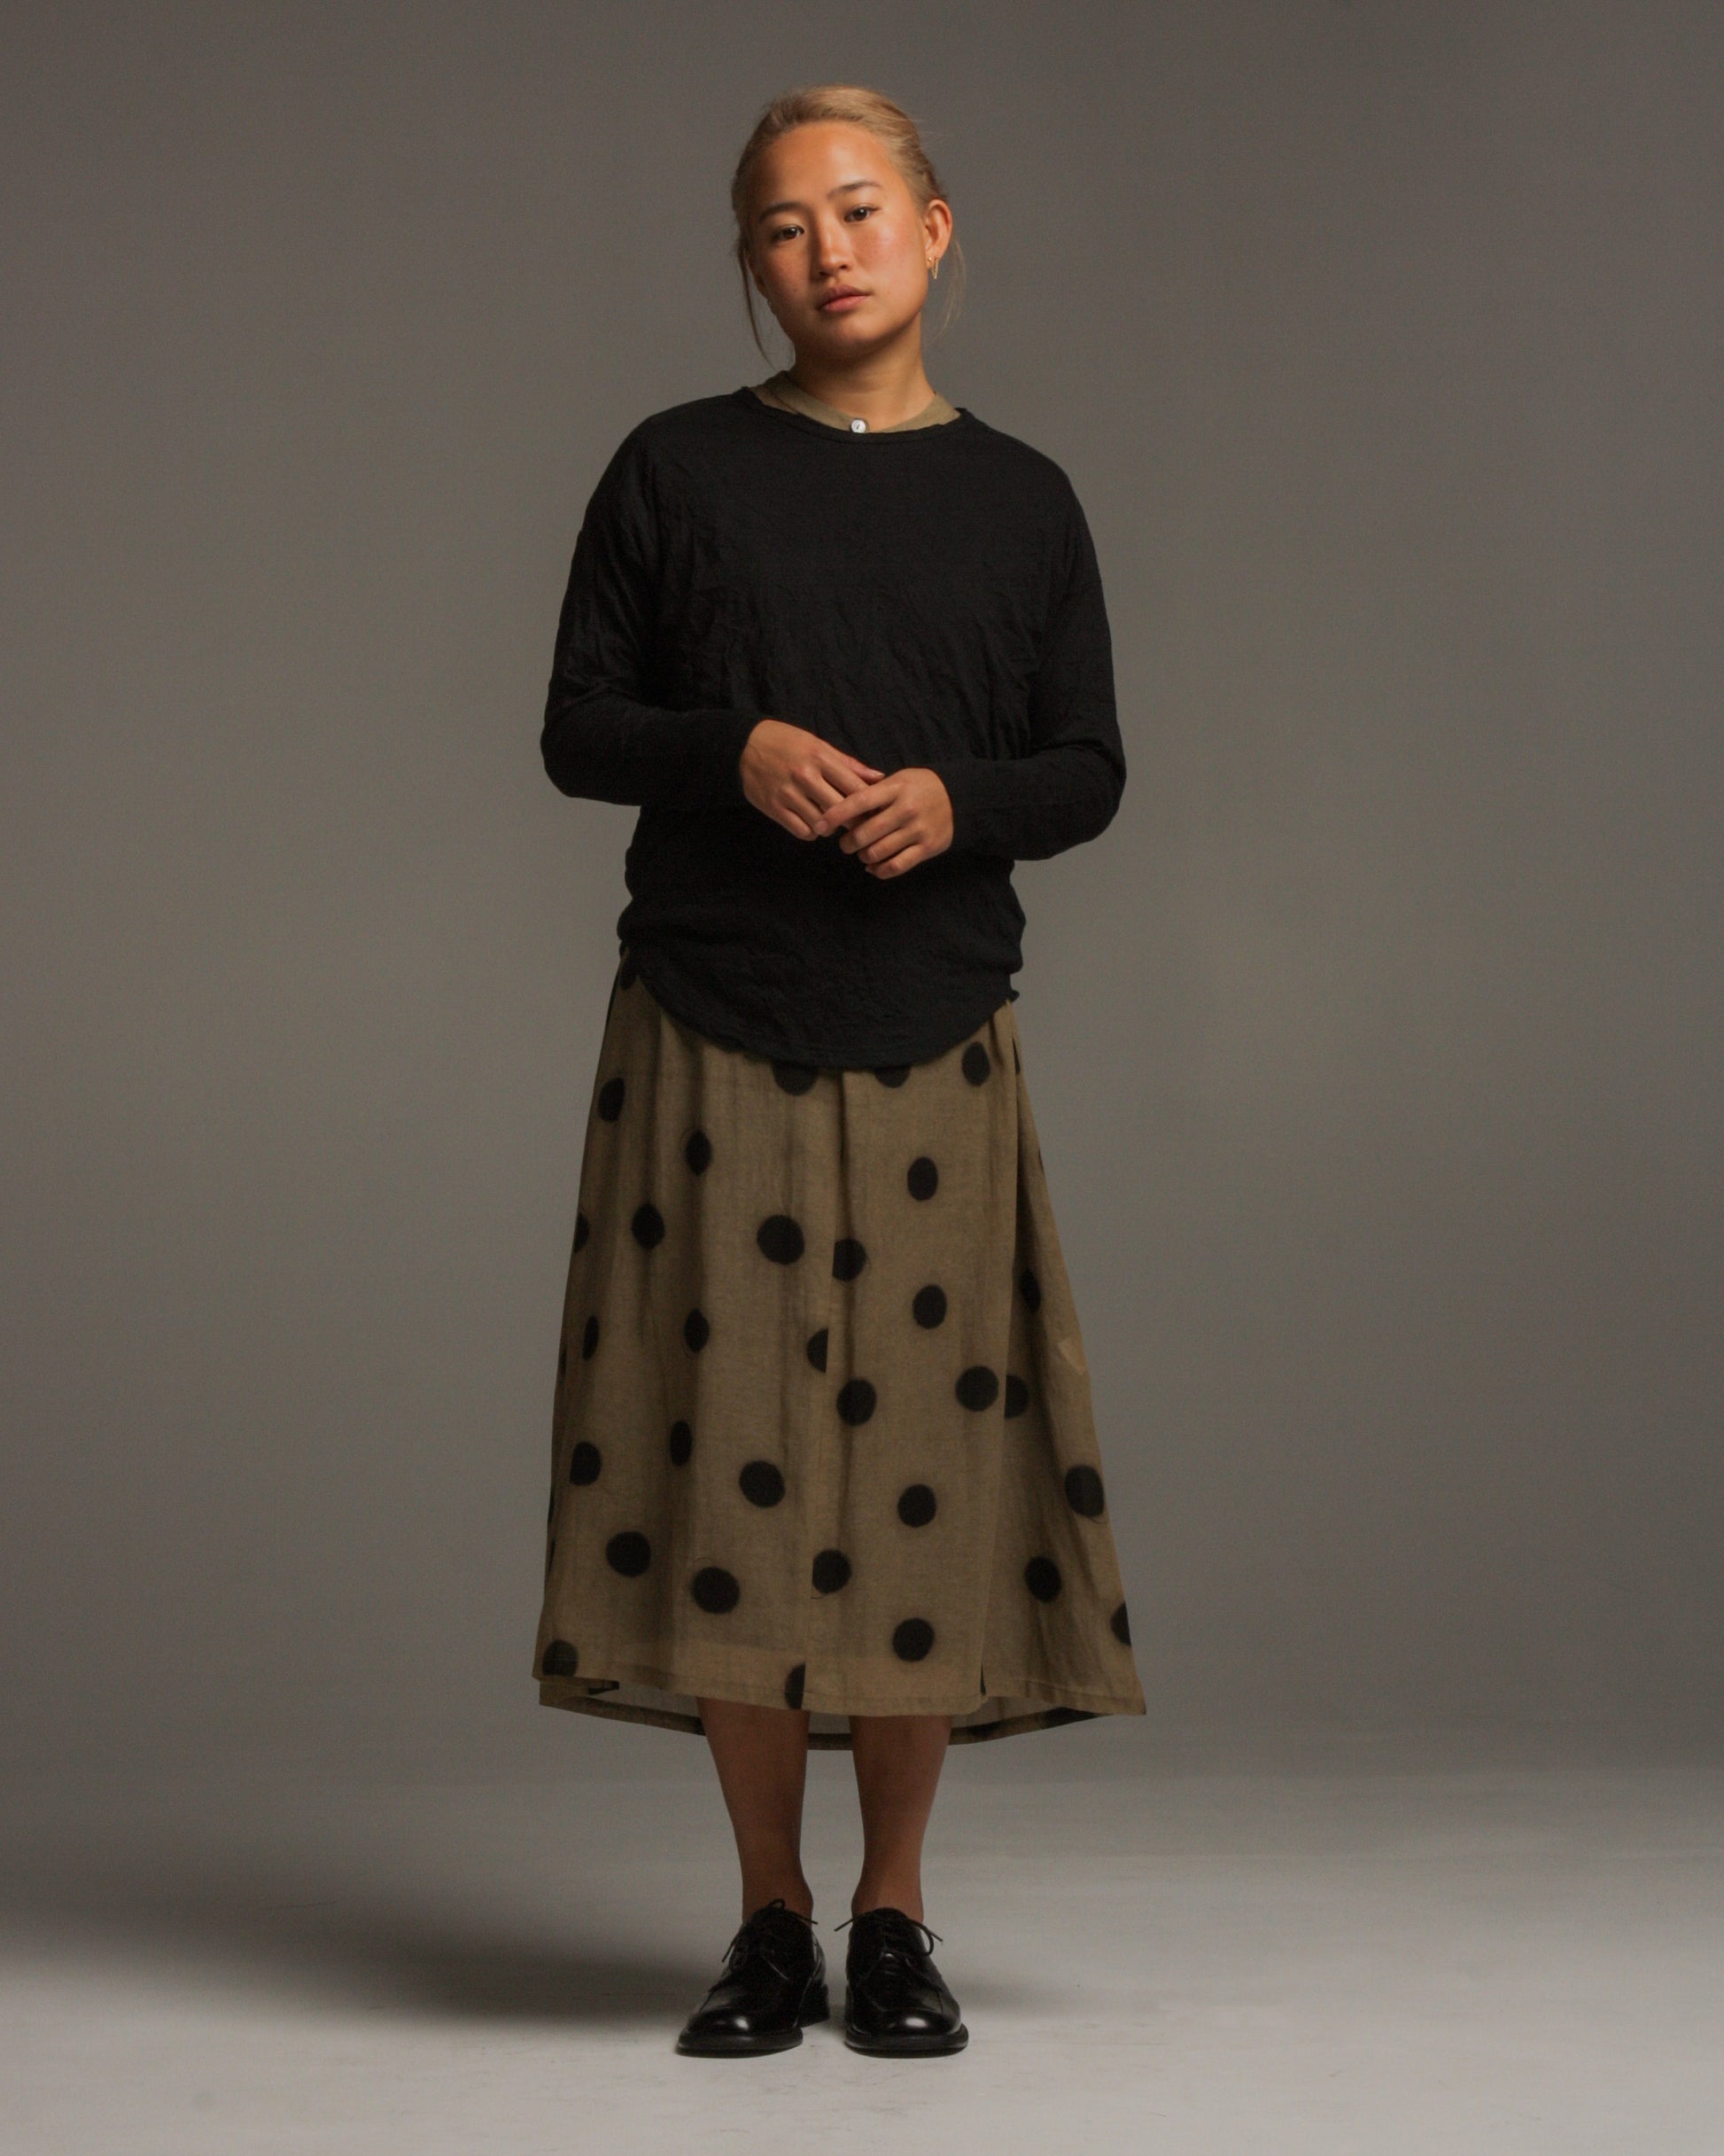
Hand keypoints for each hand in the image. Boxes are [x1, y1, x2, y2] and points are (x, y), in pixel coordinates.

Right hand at [740, 718, 884, 837]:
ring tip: (830, 820)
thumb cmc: (788, 743)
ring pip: (822, 824)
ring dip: (830, 827)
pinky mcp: (773, 807)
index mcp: (820, 758)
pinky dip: (811, 832)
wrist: (745, 745)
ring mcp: (787, 793)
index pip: (855, 787)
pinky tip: (812, 822)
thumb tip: (879, 777)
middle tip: (857, 824)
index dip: (869, 804)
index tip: (874, 812)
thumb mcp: (818, 745)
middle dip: (852, 820)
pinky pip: (802, 831)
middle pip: (840, 810)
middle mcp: (804, 776)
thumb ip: (848, 764)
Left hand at [810, 766, 953, 878]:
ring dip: (863, 856)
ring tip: (862, 853)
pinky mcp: (927, 848)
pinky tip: (874, 867)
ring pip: (878, 852)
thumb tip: (839, 801)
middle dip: (848, 842)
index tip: (819, 825)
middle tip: (844, 844)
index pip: (858, 801)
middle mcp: (905, 809)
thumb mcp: (899, 779)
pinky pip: (896, 866)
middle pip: (865, 833)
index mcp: (895, 788)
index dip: (835, 815)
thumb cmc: (921, 787)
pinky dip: (879, 870)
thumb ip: (873, 790)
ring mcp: (917, 830)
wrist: (960, 798)